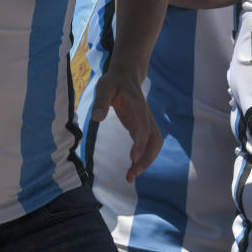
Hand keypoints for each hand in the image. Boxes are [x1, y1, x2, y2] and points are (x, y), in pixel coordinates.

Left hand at [91, 63, 160, 182]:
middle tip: (132, 174)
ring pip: (155, 144)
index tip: (133, 157)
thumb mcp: (104, 87)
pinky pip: (149, 144)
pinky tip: (132, 167)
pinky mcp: (143, 127)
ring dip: (147, 161)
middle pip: (155, 140)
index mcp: (138, 105)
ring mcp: (147, 122)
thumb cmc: (114, 82)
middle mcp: (146, 116)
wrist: (126, 75)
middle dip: (146, 158)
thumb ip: (101, 102)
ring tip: (131, 175)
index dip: (140, 142)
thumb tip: (97, 118)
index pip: (144, 126)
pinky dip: (144, 157)